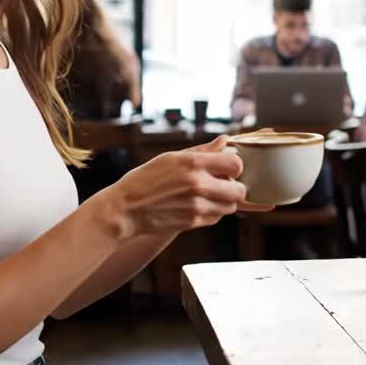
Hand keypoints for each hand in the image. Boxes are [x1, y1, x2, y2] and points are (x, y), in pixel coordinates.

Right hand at [98, 136, 267, 240]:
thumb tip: (225, 141)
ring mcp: (196, 206)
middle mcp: (197, 184)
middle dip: (235, 187)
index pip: (236, 164)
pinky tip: (198, 206)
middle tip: (224, 185)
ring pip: (231, 206)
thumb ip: (203, 151)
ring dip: (225, 201)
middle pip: (239, 190)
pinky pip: (216, 218)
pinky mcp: (193, 223)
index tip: (228, 168)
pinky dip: (213, 212)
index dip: (235, 166)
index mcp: (192, 163)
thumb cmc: (146, 179)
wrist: (126, 209)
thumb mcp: (171, 158)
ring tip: (209, 195)